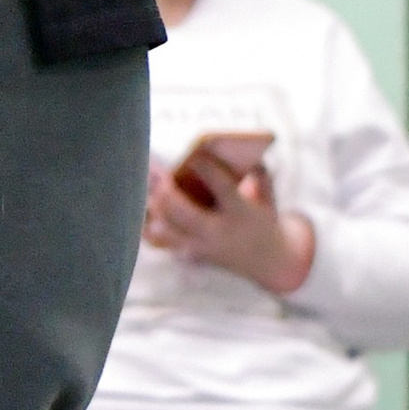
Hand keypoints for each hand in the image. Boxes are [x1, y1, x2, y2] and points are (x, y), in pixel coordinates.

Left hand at [144, 133, 316, 296]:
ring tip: (143, 185)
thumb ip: (257, 171)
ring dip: (153, 208)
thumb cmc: (262, 217)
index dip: (209, 171)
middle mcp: (219, 233)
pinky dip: (147, 224)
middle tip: (155, 171)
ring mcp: (202, 247)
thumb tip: (232, 149)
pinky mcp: (190, 255)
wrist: (268, 261)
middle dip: (167, 192)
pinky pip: (161, 241)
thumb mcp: (268, 194)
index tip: (195, 155)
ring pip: (168, 230)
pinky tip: (139, 206)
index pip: (223, 189)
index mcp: (242, 214)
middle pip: (185, 214)